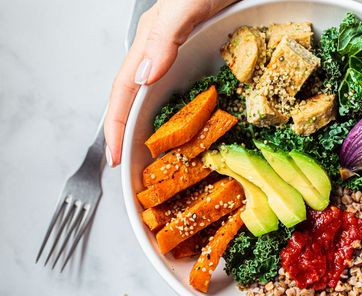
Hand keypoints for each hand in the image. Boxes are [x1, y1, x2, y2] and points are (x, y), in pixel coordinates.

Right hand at [104, 0, 234, 166]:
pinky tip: (195, 132)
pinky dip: (186, 118)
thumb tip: (145, 78)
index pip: (125, 92)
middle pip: (139, 102)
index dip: (117, 126)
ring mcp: (183, 57)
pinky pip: (189, 94)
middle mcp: (163, 54)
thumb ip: (164, 36)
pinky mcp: (203, 58)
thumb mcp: (187, 5)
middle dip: (134, 136)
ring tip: (162, 162)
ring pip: (163, 101)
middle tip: (138, 172)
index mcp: (151, 43)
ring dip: (160, 131)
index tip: (116, 159)